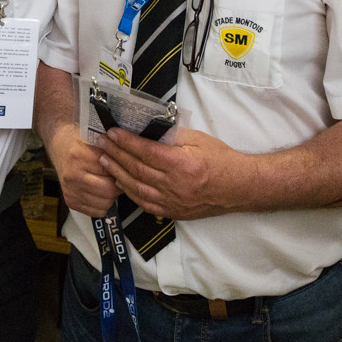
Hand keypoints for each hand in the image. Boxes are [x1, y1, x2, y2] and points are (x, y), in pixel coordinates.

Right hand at [46, 127, 120, 216]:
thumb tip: (131, 162)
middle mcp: (72, 175)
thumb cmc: (81, 142)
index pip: (110, 170)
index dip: (122, 169)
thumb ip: (111, 149)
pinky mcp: (70, 201)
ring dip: (112, 196)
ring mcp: (70, 190)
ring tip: (111, 184)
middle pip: (109, 190)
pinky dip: (104, 204)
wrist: (59, 147)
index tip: (127, 168)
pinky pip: (97, 212)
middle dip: (119, 185)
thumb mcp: (95, 138)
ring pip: (105, 203)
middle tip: (122, 178)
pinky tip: (102, 193)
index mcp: (79, 156)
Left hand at [97, 127, 248, 220]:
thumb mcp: (199, 139)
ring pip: (137, 188)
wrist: (239, 187)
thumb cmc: (221, 159)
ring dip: (117, 173)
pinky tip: (120, 182)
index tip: (112, 132)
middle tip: (102, 143)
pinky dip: (130, 192)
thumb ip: (172, 135)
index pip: (146, 152)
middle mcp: (175, 185)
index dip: (126, 142)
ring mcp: (173, 202)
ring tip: (104, 160)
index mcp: (182, 164)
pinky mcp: (173, 212)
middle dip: (116, 155)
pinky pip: (145, 203)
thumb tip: (148, 129)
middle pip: (137, 169)